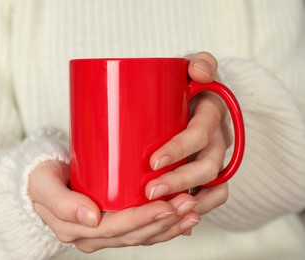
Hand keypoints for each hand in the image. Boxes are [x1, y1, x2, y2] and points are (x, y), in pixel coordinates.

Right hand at [29, 161, 199, 252]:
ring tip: (192, 210)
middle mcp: (94, 237)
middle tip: (188, 203)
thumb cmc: (41, 180)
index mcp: (78, 230)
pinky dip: (163, 226)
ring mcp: (105, 233)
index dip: (144, 219)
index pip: (118, 229)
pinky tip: (182, 218)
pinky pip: (141, 232)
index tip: (166, 205)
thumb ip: (63, 203)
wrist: (40, 180)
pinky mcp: (113, 224)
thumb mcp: (44, 187)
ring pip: (142, 236)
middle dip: (164, 221)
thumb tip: (92, 218)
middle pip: (135, 234)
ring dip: (170, 225)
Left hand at [146, 51, 231, 220]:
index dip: (180, 149)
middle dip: (179, 182)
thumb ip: (200, 63)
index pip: (200, 133)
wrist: (193, 97)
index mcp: (211, 114)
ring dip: (190, 202)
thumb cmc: (184, 86)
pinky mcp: (207, 173)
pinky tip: (179, 220)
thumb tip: (199, 71)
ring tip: (163, 212)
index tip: (153, 162)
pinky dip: (200, 209)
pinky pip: (214, 196)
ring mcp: (214, 158)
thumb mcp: (192, 69)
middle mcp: (218, 139)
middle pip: (206, 166)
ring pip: (212, 186)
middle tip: (149, 192)